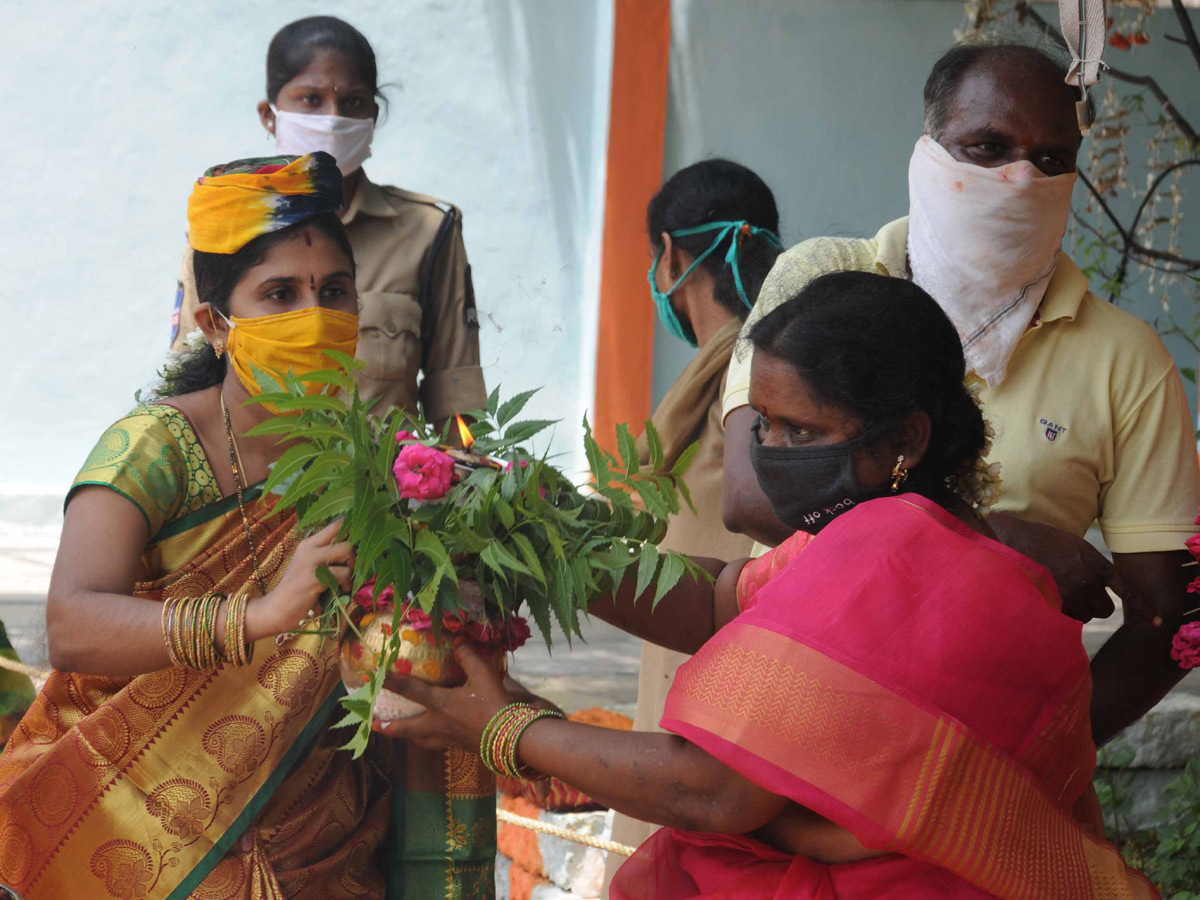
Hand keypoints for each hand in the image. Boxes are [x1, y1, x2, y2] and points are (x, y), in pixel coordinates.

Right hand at [253, 521, 353, 636]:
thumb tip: (359, 547)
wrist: (277, 610)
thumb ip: (328, 555)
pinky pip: (344, 574)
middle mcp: (310, 547)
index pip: (336, 524)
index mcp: (309, 543)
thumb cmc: (299, 591)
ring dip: (351, 571)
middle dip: (354, 556)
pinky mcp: (315, 576)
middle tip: (349, 570)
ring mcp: (311, 561)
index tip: (358, 543)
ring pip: (348, 552)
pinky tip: (337, 592)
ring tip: (343, 583)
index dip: (353, 530)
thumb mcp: (311, 567)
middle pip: (346, 538)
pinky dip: (346, 585)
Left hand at [375, 644, 519, 749]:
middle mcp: (438, 723)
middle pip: (406, 728)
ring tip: (402, 734)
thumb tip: (459, 643)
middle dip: (388, 727)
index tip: (373, 678)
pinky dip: (430, 741)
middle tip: (374, 726)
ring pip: (420, 740)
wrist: (511, 738)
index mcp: (441, 703)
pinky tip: (434, 737)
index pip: (410, 690)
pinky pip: (437, 745)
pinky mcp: (459, 746)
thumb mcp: (484, 675)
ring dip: (408, 736)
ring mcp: (448, 738)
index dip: (391, 682)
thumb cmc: (495, 705)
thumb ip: (469, 657)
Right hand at [989, 513, 1150, 623]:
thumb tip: (1098, 590)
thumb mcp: (1076, 546)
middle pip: (1103, 610)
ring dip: (1075, 610)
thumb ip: (1092, 567)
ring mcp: (1068, 595)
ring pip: (1083, 616)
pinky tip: (1046, 595)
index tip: (1158, 621)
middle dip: (1093, 605)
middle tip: (1077, 592)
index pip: (1127, 590)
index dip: (1145, 607)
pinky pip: (1064, 619)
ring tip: (1057, 590)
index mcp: (1095, 564)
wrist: (1010, 541)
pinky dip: (1059, 612)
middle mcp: (1085, 581)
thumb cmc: (1041, 540)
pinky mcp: (1051, 605)